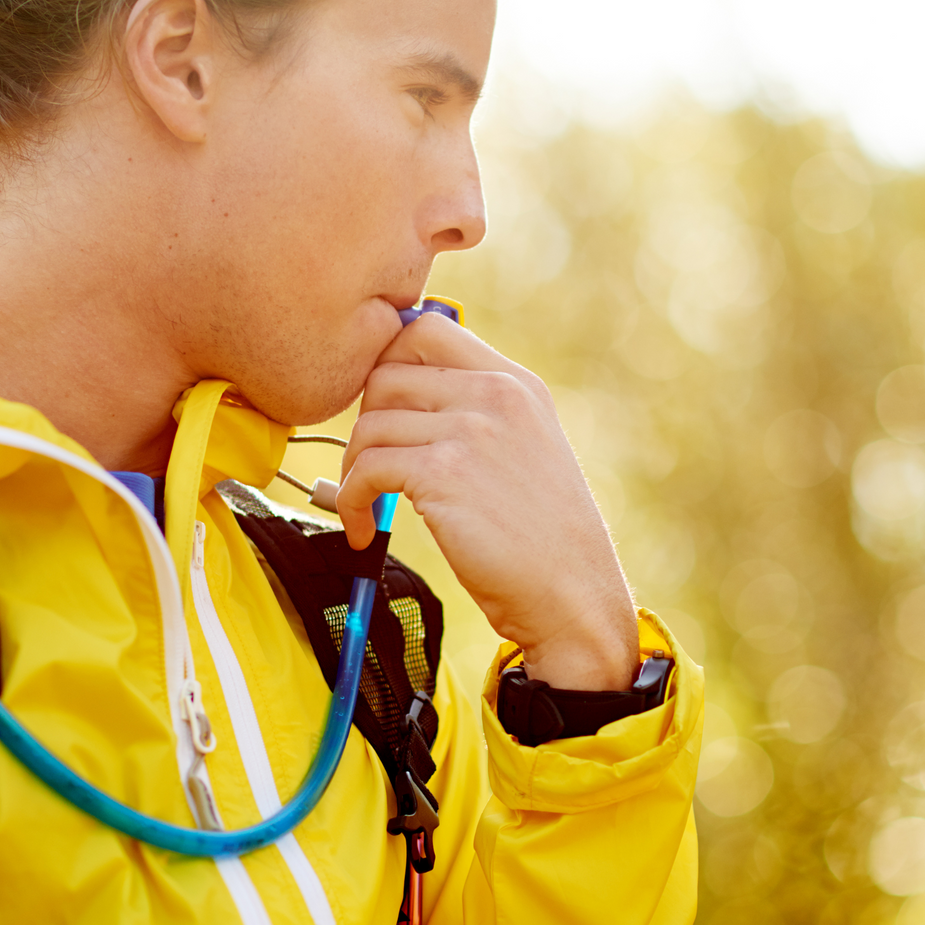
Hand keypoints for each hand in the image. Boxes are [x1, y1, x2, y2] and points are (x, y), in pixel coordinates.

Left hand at [336, 313, 638, 689]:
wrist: (572, 594)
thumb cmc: (543, 536)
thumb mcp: (526, 449)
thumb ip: (479, 413)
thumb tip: (406, 397)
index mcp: (514, 382)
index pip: (426, 330)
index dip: (387, 362)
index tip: (382, 408)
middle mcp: (494, 394)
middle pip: (386, 371)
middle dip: (365, 417)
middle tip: (372, 461)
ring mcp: (470, 430)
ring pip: (369, 423)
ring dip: (354, 467)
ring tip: (366, 503)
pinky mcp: (444, 473)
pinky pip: (366, 470)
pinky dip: (352, 501)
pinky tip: (365, 529)